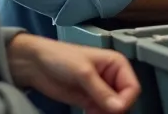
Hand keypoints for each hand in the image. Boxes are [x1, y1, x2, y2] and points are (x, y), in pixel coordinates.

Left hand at [8, 33, 139, 113]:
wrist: (35, 64)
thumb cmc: (61, 58)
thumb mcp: (83, 72)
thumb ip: (101, 91)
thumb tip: (120, 109)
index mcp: (117, 64)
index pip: (132, 88)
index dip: (125, 101)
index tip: (112, 110)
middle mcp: (112, 77)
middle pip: (125, 100)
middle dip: (114, 109)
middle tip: (97, 111)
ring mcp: (101, 90)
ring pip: (114, 109)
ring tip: (90, 111)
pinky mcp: (90, 101)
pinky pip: (102, 113)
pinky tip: (87, 113)